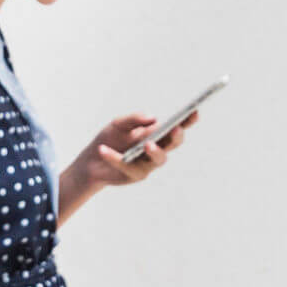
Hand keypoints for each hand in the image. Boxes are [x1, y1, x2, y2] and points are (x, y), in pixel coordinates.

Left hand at [58, 109, 200, 220]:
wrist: (91, 161)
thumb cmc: (110, 139)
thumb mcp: (118, 124)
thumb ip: (134, 118)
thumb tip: (153, 118)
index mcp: (156, 132)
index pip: (176, 125)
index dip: (188, 120)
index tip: (194, 111)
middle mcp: (157, 148)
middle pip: (174, 143)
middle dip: (177, 136)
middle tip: (175, 128)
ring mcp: (149, 163)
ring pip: (160, 159)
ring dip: (156, 151)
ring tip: (147, 144)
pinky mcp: (137, 175)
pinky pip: (129, 166)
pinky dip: (115, 158)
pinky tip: (103, 150)